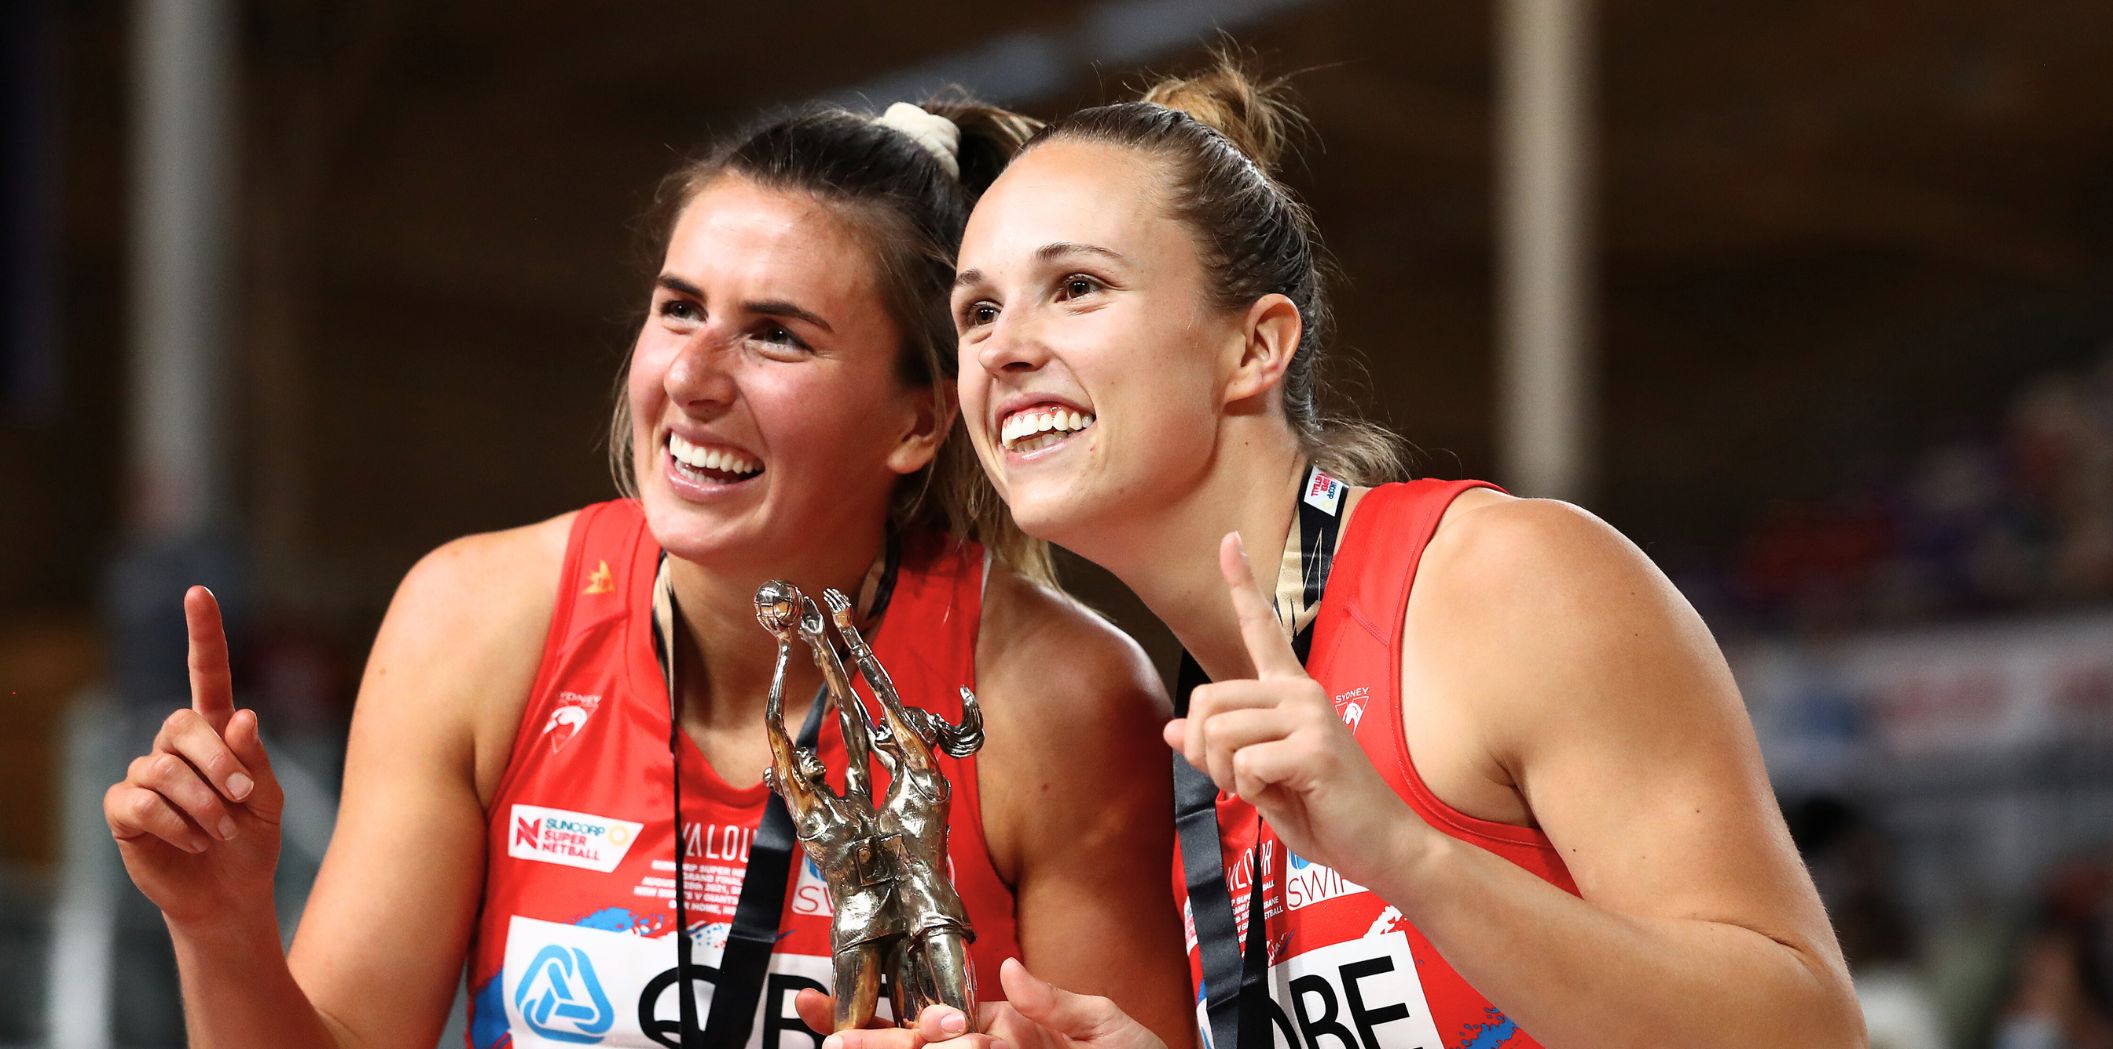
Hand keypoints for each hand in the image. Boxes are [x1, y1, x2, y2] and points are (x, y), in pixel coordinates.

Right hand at [103, 586, 284, 929]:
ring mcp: (146, 775)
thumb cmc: (253, 839)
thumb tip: (242, 714)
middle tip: (243, 796)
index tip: (199, 592)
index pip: (206, 674)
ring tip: (223, 829)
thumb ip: (254, 759)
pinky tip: (195, 840)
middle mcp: (176, 745)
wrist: (231, 893)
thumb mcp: (268, 798)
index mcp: (216, 732)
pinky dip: (178, 823)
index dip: (203, 634)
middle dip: (218, 760)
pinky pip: (143, 802)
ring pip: (164, 767)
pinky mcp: (125, 810)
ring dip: (203, 802)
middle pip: (183, 723)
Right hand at [793, 958, 1166, 1048]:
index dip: (889, 1015)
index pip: (936, 1017)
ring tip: (857, 1044)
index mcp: (1005, 1029)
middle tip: (835, 1040)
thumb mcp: (1105, 1025)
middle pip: (920, 1047)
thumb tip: (1006, 969)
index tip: (834, 1005)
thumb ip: (1055, 1002)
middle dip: (876, 1042)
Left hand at [825, 588, 854, 630]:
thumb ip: (846, 603)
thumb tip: (844, 596)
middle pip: (837, 598)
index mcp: (848, 605)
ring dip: (829, 596)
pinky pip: (831, 605)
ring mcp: (840, 609)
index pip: (841, 597)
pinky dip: (828, 601)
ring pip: (833, 601)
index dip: (837, 593)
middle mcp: (844, 606)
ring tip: (825, 593)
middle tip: (827, 590)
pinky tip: (825, 598)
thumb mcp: (848, 610)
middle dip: (832, 593)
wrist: (846, 627)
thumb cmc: (847, 619)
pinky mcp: (836, 613)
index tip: (833, 590)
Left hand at [1162, 533, 1424, 886]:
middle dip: (1203, 752)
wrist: (1383, 848)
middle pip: (1205, 700)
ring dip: (1226, 776)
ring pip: (1218, 733)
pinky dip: (1248, 790)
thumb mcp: (1260, 780)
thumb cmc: (1325, 813)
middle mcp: (1301, 692)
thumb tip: (1170, 731)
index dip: (1241, 583)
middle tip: (1239, 780)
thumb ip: (1219, 752)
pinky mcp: (1314, 746)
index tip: (1228, 539)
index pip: (1260, 629)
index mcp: (1290, 693)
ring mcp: (1310, 715)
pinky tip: (1283, 795)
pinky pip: (1243, 762)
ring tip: (1266, 789)